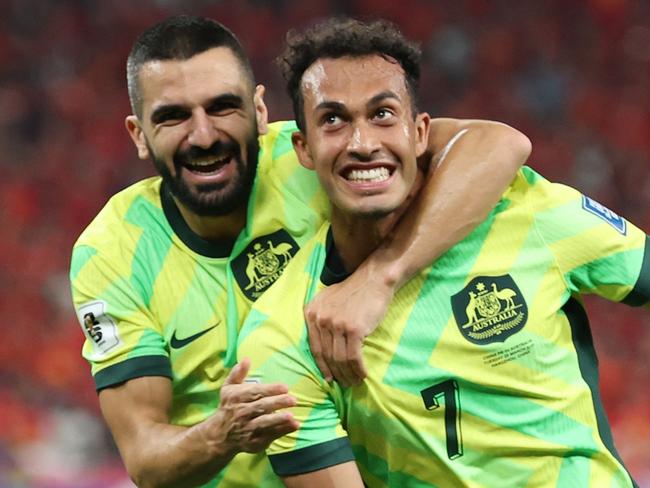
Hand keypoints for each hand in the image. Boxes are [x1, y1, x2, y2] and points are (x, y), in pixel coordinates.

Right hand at [201, 358, 298, 455]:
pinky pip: (269, 436)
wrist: (219, 435)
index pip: (255, 392)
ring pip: (264, 423)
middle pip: (261, 407)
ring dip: (278, 420)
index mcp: (236, 397)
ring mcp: (247, 429)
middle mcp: (241, 413)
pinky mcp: (254, 442)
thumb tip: (246, 359)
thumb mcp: (229, 388)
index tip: (284, 387)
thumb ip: (237, 374)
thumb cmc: (229, 406)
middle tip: (293, 400)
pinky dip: (282, 431)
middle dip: (277, 403)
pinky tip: (294, 425)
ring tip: (291, 416)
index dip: (270, 389)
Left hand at [304, 268, 394, 385]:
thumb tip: (324, 349)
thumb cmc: (354, 292)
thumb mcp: (329, 300)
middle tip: (344, 384)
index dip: (322, 366)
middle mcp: (320, 318)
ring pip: (340, 359)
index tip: (329, 379)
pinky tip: (363, 374)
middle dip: (336, 374)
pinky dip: (358, 369)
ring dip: (348, 375)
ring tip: (355, 382)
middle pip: (327, 356)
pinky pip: (353, 357)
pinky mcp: (353, 329)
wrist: (373, 280)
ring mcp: (336, 324)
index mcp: (312, 312)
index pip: (314, 347)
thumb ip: (322, 319)